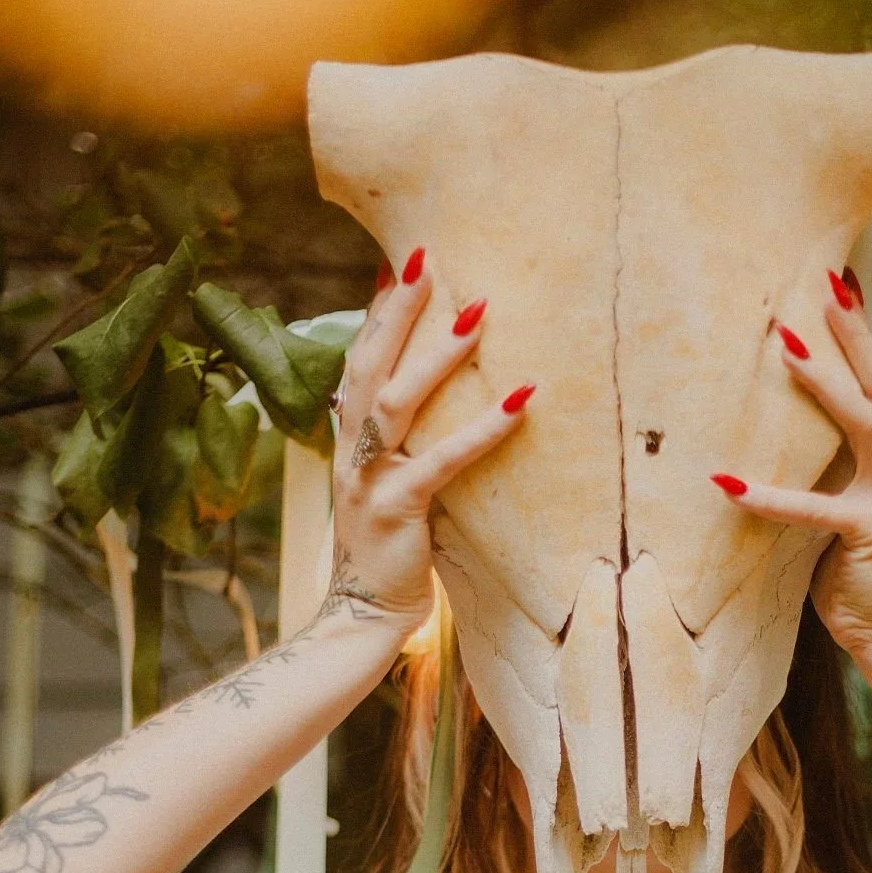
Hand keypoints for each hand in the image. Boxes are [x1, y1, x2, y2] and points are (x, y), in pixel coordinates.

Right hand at [328, 248, 534, 630]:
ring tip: (477, 312)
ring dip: (438, 355)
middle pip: (370, 363)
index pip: (359, 359)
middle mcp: (352, 450)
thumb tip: (434, 402)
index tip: (402, 262)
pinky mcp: (397, 510)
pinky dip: (483, 429)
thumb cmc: (388, 550)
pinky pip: (441, 461)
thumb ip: (400, 443)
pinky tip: (522, 401)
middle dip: (398, 308)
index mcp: (349, 439)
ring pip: (398, 402)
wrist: (362, 616)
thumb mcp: (387, 485)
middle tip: (429, 256)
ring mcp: (368, 478)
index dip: (378, 310)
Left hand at [711, 268, 871, 656]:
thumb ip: (820, 472)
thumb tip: (771, 434)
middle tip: (828, 284)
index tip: (841, 285)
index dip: (860, 336)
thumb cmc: (851, 570)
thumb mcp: (836, 509)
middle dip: (855, 334)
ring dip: (825, 382)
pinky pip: (814, 509)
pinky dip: (769, 497)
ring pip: (863, 424)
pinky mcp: (869, 533)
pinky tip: (728, 484)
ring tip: (785, 348)